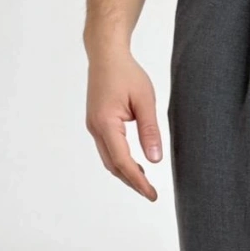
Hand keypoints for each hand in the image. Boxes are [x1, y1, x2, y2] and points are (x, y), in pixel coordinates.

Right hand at [84, 44, 161, 200]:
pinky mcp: (97, 123)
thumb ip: (150, 130)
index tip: (152, 194)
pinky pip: (108, 149)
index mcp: (106, 123)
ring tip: (146, 183)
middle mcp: (95, 128)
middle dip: (132, 182)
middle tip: (151, 195)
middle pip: (113, 165)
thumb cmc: (126, 73)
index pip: (123, 161)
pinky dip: (121, 161)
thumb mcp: (145, 100)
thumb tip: (155, 159)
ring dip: (126, 173)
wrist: (106, 55)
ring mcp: (94, 126)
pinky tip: (136, 164)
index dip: (138, 181)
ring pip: (109, 160)